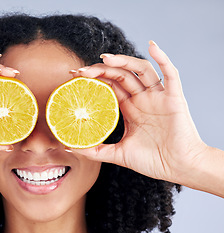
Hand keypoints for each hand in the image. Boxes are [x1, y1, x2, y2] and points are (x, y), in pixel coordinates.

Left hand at [69, 41, 207, 184]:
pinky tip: (152, 46)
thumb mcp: (118, 154)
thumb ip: (96, 151)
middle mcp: (142, 99)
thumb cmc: (153, 161)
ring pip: (140, 70)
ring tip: (104, 58)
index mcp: (129, 108)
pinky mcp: (174, 98)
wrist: (179, 168)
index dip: (92, 78)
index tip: (74, 76)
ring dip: (123, 61)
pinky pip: (170, 73)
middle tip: (81, 70)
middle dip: (100, 70)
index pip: (108, 86)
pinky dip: (162, 58)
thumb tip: (71, 148)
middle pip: (120, 75)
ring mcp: (157, 97)